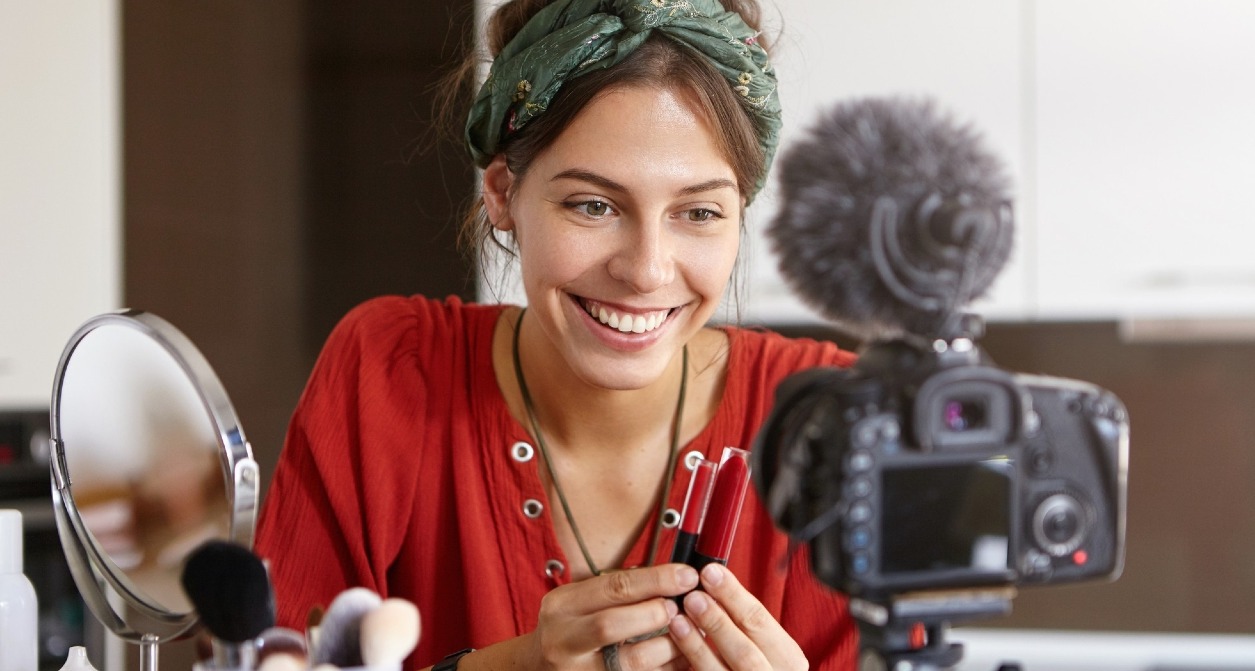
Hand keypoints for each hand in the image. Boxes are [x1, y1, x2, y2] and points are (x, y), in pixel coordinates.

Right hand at [524, 563, 700, 670]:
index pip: (613, 587)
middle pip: (612, 625)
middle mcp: (563, 640)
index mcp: (562, 606)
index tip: (686, 576)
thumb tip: (669, 577)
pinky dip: (666, 669)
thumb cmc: (568, 629)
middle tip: (681, 608)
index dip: (655, 580)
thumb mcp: (579, 601)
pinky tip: (680, 659)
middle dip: (655, 614)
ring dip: (668, 647)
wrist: (537, 668)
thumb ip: (616, 590)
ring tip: (689, 633)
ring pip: (632, 662)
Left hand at [668, 564, 807, 670]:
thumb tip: (712, 580)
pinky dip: (690, 665)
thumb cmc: (759, 665)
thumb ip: (745, 621)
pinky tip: (674, 649)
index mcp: (787, 659)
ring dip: (697, 646)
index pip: (761, 621)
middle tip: (693, 596)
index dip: (734, 595)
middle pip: (745, 653)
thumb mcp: (764, 644)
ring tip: (677, 620)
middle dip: (717, 622)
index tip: (710, 571)